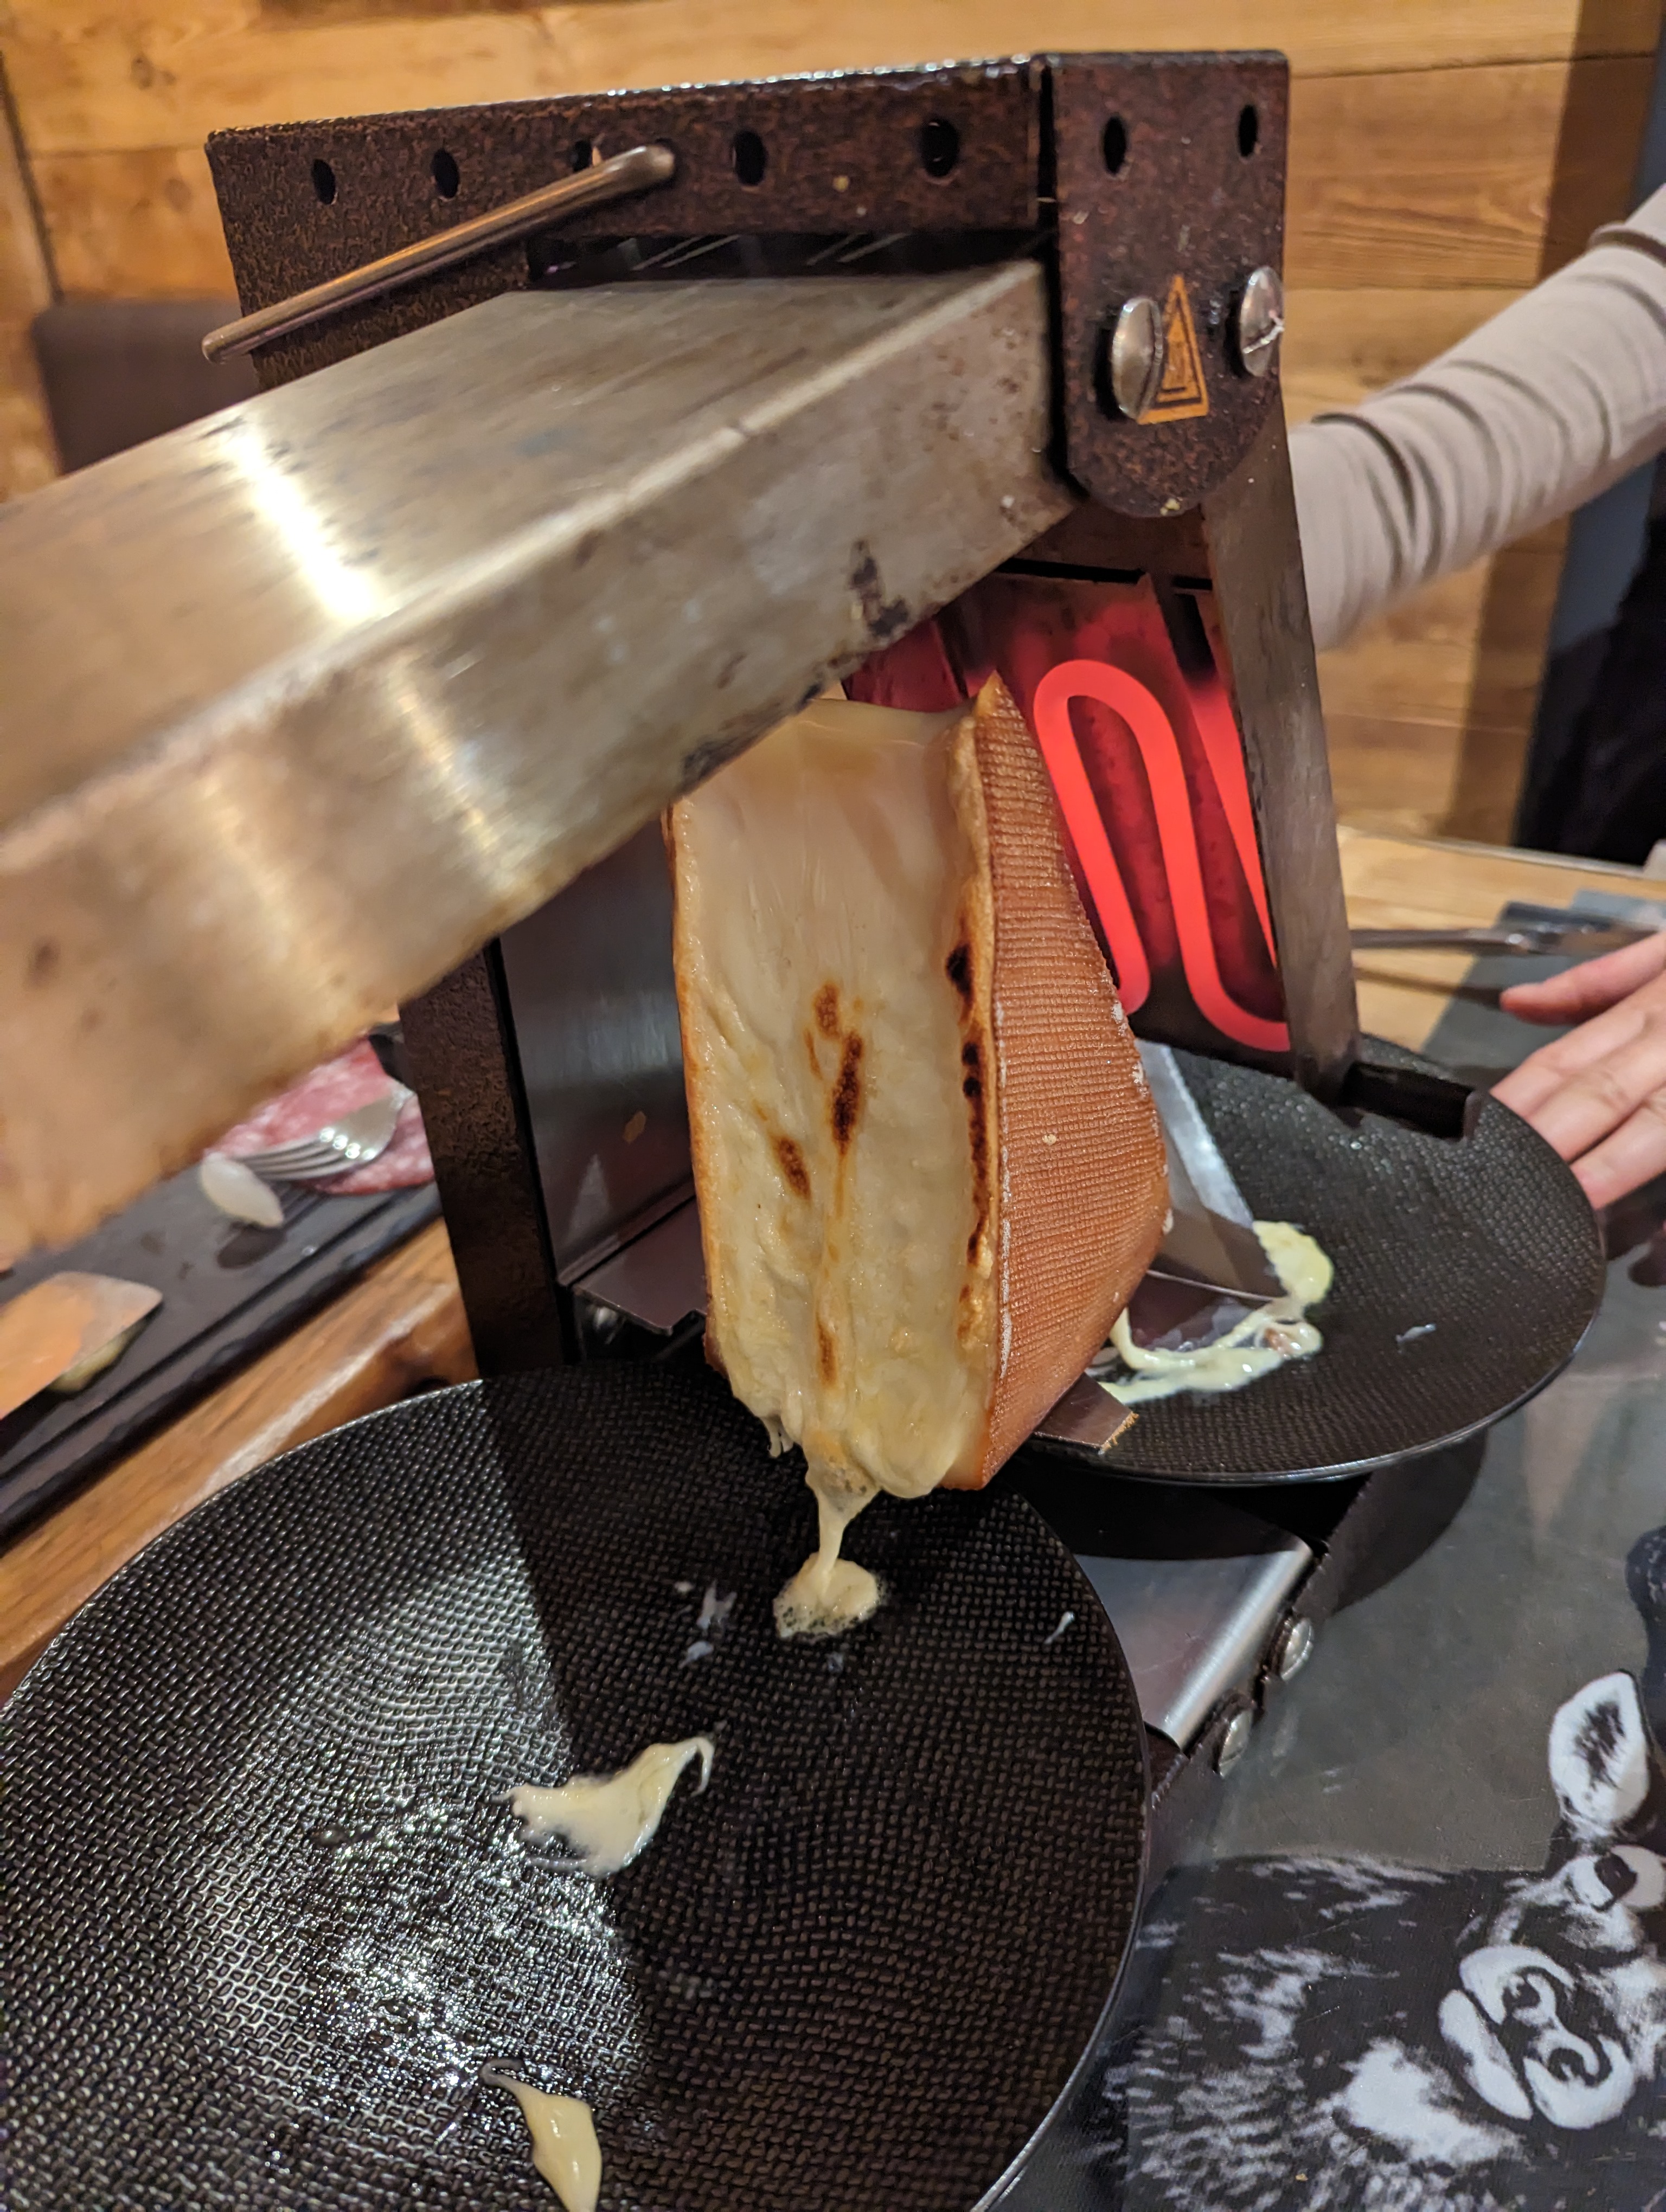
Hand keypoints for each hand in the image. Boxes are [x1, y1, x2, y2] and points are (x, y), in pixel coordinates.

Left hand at [1494, 931, 1665, 1206]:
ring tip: (1568, 1203)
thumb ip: (1596, 983)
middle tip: (1502, 1180)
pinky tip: (1659, 1249)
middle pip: (1607, 1094)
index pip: (1568, 1059)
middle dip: (1553, 1139)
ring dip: (1614, 1165)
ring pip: (1659, 1124)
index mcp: (1655, 1009)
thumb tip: (1517, 1004)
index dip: (1522, 1100)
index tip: (1475, 1136)